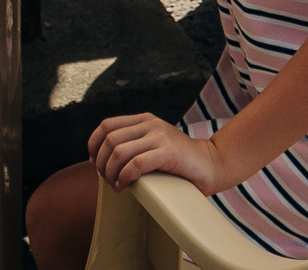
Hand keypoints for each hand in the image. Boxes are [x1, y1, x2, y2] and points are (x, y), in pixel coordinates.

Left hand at [90, 113, 230, 194]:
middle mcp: (150, 124)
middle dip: (102, 163)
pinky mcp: (168, 152)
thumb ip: (136, 144)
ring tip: (115, 185)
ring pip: (119, 151)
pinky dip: (124, 177)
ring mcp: (160, 137)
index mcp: (145, 120)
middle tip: (106, 179)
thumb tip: (104, 160)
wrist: (212, 164)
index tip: (95, 163)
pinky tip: (125, 186)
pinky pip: (135, 164)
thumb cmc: (181, 162)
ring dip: (111, 172)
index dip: (95, 144)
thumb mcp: (155, 144)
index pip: (107, 125)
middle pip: (110, 139)